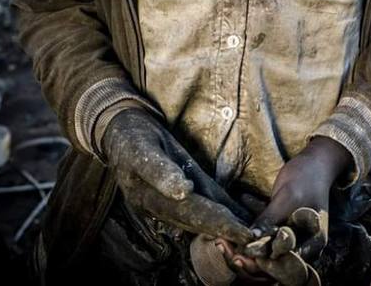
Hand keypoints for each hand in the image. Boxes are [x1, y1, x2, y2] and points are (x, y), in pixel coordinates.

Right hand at [101, 108, 255, 246]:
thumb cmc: (133, 135)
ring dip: (220, 228)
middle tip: (252, 235)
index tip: (240, 229)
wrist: (118, 134)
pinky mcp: (166, 201)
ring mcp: (159, 205)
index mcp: (148, 196)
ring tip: (248, 233)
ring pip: (194, 220)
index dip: (216, 220)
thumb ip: (160, 170)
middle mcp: (154, 206)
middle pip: (195, 219)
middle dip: (224, 229)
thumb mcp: (141, 147)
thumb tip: (182, 192)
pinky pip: (192, 212)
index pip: (189, 210)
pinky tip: (233, 220)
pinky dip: (213, 218)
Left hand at [213, 137, 344, 278]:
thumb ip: (270, 220)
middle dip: (251, 252)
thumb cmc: (307, 177)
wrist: (316, 159)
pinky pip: (266, 232)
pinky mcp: (283, 225)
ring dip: (249, 240)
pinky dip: (253, 226)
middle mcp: (305, 242)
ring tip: (227, 234)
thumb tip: (250, 242)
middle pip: (275, 257)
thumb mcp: (287, 198)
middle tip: (228, 244)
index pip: (285, 261)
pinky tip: (239, 211)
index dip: (262, 260)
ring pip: (267, 246)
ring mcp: (294, 234)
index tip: (240, 254)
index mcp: (313, 241)